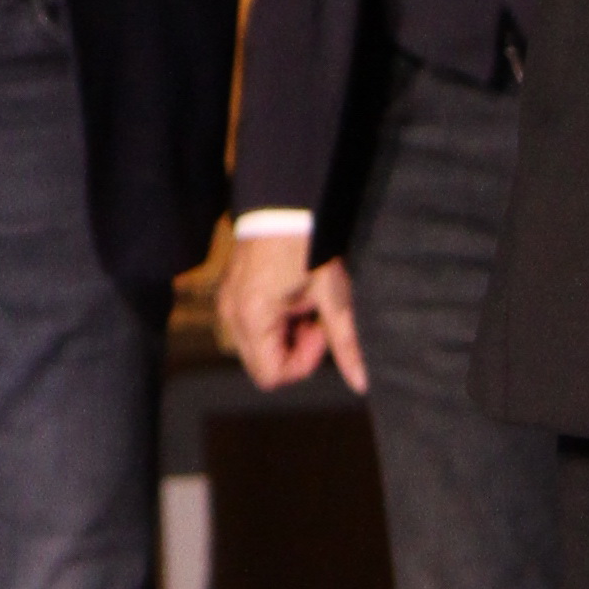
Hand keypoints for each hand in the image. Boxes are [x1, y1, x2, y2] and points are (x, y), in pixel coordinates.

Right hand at [218, 233, 367, 393]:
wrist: (285, 205)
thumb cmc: (311, 248)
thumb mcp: (333, 298)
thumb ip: (345, 345)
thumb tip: (361, 383)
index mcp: (253, 319)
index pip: (272, 376)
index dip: (303, 362)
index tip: (320, 331)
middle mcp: (232, 316)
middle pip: (262, 366)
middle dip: (294, 352)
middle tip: (315, 320)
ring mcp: (227, 305)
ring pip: (257, 349)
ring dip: (285, 338)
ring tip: (305, 306)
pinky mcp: (230, 294)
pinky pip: (250, 329)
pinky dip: (273, 324)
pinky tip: (291, 299)